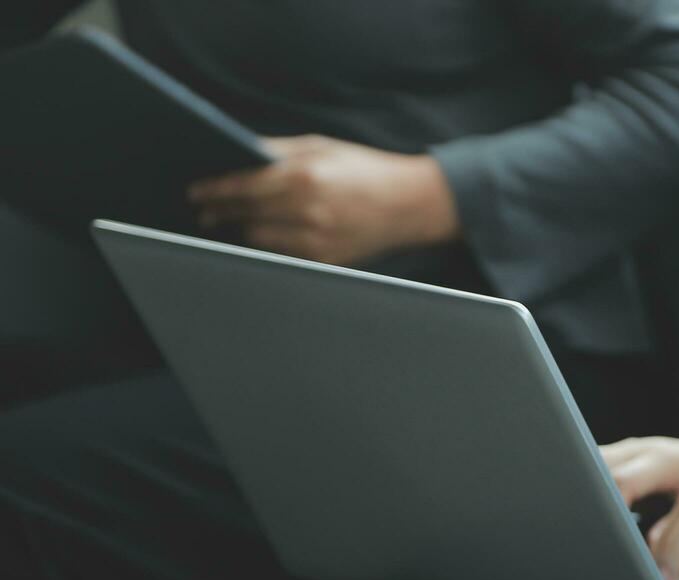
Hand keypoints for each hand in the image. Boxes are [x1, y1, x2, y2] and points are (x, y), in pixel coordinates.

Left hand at [187, 135, 459, 265]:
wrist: (410, 204)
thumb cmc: (366, 171)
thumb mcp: (322, 147)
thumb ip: (280, 151)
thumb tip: (240, 154)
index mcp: (305, 176)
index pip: (243, 186)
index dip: (214, 191)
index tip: (196, 193)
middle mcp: (308, 211)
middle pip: (246, 216)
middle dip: (221, 213)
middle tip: (204, 211)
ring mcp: (318, 240)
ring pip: (260, 240)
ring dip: (241, 231)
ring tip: (228, 223)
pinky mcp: (326, 260)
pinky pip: (283, 254)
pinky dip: (269, 244)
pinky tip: (261, 236)